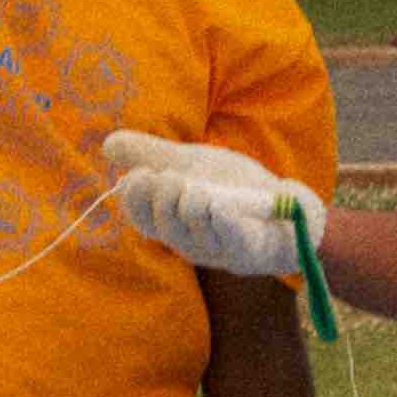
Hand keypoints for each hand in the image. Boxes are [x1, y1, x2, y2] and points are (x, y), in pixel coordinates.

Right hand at [103, 126, 323, 284]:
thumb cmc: (234, 190)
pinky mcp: (248, 251)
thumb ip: (153, 155)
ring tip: (199, 188)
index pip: (140, 218)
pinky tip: (218, 204)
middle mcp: (190, 241)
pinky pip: (229, 238)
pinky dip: (221, 220)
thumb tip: (107, 144)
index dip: (135, 198)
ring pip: (193, 231)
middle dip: (163, 197)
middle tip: (174, 177)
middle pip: (163, 226)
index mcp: (173, 222)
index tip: (142, 173)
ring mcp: (219, 249)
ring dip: (191, 204)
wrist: (288, 207)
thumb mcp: (192, 165)